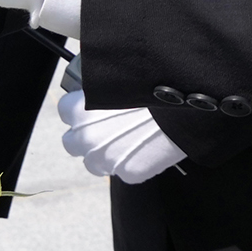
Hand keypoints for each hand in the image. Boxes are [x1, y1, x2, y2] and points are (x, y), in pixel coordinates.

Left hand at [56, 86, 183, 183]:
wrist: (186, 103)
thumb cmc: (154, 83)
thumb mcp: (120, 77)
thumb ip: (103, 85)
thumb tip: (103, 85)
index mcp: (80, 109)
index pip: (65, 111)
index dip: (80, 109)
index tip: (92, 107)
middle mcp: (86, 137)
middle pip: (72, 142)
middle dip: (87, 137)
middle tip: (109, 127)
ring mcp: (106, 159)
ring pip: (94, 163)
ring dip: (105, 154)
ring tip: (128, 140)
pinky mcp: (128, 173)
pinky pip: (124, 171)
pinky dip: (133, 162)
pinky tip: (147, 147)